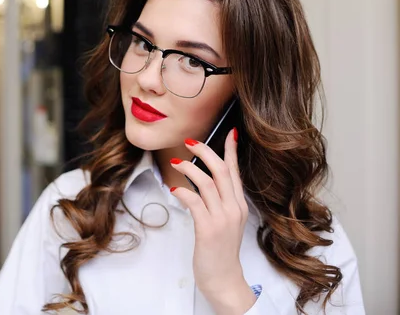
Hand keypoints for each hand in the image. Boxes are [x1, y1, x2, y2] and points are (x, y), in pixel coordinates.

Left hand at [169, 128, 256, 314]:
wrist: (224, 280)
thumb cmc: (220, 251)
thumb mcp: (224, 222)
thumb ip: (218, 202)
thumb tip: (202, 182)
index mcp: (239, 205)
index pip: (236, 172)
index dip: (231, 150)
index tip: (230, 132)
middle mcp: (234, 209)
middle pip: (222, 171)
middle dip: (206, 151)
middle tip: (190, 142)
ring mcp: (222, 219)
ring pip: (207, 183)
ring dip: (189, 168)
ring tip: (175, 163)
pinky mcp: (208, 229)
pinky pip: (195, 202)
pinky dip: (183, 191)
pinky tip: (174, 188)